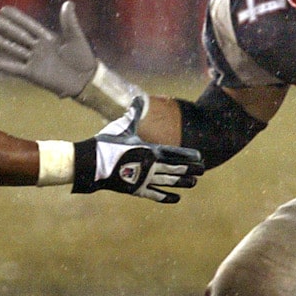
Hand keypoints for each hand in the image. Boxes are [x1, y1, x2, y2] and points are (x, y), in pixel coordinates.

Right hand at [0, 1, 96, 97]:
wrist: (85, 80)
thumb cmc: (82, 58)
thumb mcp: (76, 37)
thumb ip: (69, 22)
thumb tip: (68, 3)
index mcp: (47, 38)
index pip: (28, 25)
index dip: (17, 17)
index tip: (4, 9)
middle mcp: (38, 48)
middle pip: (18, 35)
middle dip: (5, 27)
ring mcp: (34, 61)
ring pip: (14, 49)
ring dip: (0, 43)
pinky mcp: (32, 74)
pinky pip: (14, 69)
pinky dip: (2, 65)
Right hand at [72, 99, 203, 203]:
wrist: (91, 164)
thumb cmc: (107, 143)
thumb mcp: (123, 126)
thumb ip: (134, 113)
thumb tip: (138, 97)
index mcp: (150, 150)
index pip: (175, 152)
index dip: (188, 155)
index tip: (200, 156)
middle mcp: (151, 166)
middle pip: (177, 168)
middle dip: (191, 169)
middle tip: (203, 170)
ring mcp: (145, 179)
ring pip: (170, 182)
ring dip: (183, 182)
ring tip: (194, 183)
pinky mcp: (137, 190)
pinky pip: (156, 195)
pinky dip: (167, 197)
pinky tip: (177, 198)